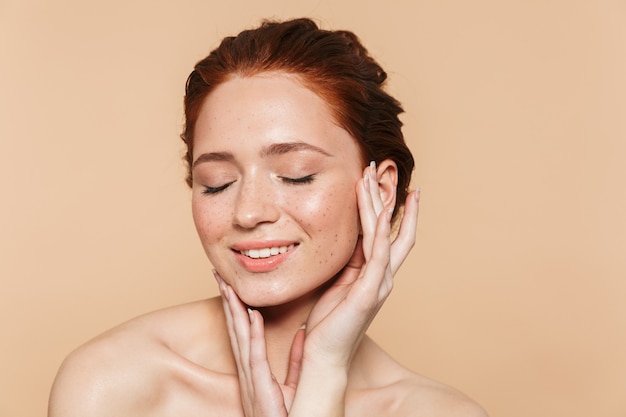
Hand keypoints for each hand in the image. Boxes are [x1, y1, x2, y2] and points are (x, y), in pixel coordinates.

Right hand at [215, 271, 305, 416]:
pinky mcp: (259, 386)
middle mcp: (248, 368)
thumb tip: (303, 334)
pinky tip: (251, 315)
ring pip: (240, 336)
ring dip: (234, 309)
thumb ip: (298, 359)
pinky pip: (255, 354)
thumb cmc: (286, 416)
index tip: (231, 284)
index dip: (236, 306)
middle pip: (235, 327)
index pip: (242, 329)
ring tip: (228, 285)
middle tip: (219, 274)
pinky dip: (252, 333)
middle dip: (227, 300)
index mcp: (254, 367)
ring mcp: (251, 376)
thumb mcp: (293, 383)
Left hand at [301, 162, 419, 368]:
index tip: (385, 185)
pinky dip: (379, 227)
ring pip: (385, 234)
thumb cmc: (326, 326)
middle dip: (388, 199)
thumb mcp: (335, 287)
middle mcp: (382, 278)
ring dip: (380, 204)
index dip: (387, 211)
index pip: (386, 237)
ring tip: (374, 176)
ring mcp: (379, 284)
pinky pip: (378, 252)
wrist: (324, 358)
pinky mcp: (369, 291)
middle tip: (381, 168)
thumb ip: (345, 266)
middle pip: (392, 230)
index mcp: (373, 277)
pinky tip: (378, 207)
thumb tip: (343, 244)